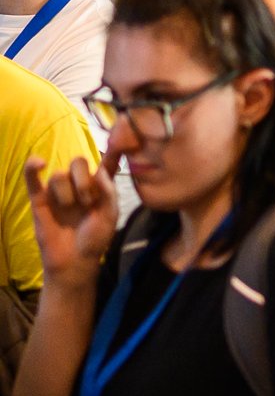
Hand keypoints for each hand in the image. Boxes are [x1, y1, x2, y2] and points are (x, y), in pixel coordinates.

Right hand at [24, 151, 122, 287]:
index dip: (111, 149)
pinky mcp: (39, 199)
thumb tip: (101, 171)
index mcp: (99, 187)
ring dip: (66, 192)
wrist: (74, 261)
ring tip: (71, 209)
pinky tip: (39, 163)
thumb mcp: (109, 216)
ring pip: (59, 175)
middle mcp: (78, 185)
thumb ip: (108, 193)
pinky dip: (33, 167)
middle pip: (78, 163)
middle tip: (87, 200)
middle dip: (83, 180)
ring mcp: (58, 191)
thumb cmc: (95, 240)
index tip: (120, 134)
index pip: (105, 163)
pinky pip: (32, 178)